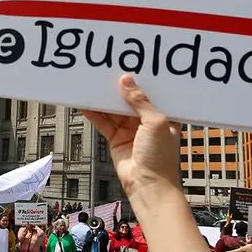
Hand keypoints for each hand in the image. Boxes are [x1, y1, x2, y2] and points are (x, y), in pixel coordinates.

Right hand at [83, 75, 181, 198]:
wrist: (147, 186)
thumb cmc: (160, 158)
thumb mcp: (155, 122)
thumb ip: (140, 101)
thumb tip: (126, 81)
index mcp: (165, 114)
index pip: (153, 92)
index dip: (142, 80)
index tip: (130, 65)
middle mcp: (148, 121)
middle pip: (131, 99)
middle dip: (120, 87)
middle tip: (107, 71)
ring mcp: (131, 130)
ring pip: (115, 110)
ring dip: (105, 99)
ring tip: (93, 84)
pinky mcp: (117, 139)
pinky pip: (104, 122)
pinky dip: (95, 114)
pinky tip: (87, 104)